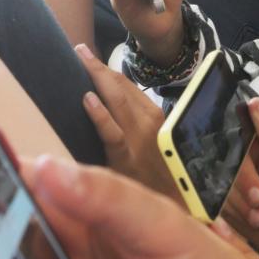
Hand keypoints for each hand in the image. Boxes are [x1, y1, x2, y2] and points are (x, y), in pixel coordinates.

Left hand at [75, 44, 180, 199]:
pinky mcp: (126, 158)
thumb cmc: (167, 179)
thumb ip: (140, 130)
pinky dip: (100, 115)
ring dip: (98, 78)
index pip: (129, 87)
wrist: (180, 208)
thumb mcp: (159, 148)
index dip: (109, 71)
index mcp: (157, 117)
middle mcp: (150, 123)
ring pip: (117, 102)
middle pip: (121, 88)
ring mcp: (139, 139)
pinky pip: (111, 133)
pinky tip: (87, 100)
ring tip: (81, 59)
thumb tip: (115, 114)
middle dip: (99, 67)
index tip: (91, 58)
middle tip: (79, 50)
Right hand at [223, 100, 258, 258]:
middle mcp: (242, 161)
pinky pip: (217, 206)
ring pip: (220, 185)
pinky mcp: (226, 208)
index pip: (234, 131)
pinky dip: (236, 217)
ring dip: (242, 205)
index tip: (240, 155)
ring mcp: (232, 185)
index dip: (231, 140)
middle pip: (225, 161)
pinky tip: (256, 223)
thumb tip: (254, 102)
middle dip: (244, 183)